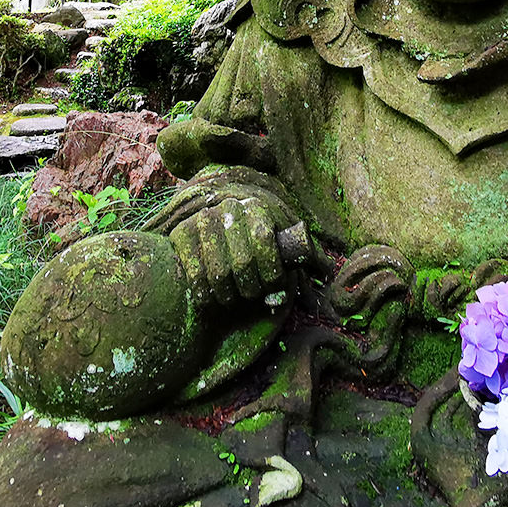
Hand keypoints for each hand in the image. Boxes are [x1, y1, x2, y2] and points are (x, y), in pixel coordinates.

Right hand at [169, 195, 307, 306]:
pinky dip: (206, 294)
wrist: (210, 245)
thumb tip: (328, 271)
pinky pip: (195, 273)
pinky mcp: (179, 235)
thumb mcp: (282, 251)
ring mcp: (202, 220)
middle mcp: (229, 208)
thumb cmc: (255, 254)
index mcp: (257, 209)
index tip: (273, 288)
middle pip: (244, 260)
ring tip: (234, 298)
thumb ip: (303, 257)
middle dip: (251, 287)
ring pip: (220, 271)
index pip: (264, 240)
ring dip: (230, 294)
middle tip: (252, 296)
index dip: (271, 272)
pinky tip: (213, 299)